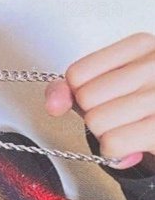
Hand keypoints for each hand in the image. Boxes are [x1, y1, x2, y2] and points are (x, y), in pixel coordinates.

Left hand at [44, 32, 154, 170]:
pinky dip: (113, 151)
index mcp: (140, 47)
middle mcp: (153, 66)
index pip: (76, 74)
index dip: (79, 94)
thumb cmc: (140, 105)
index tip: (103, 97)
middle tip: (118, 116)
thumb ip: (71, 87)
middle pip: (85, 98)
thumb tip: (53, 105)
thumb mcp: (107, 85)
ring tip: (127, 129)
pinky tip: (130, 144)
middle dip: (94, 115)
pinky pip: (112, 143)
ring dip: (104, 134)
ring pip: (96, 122)